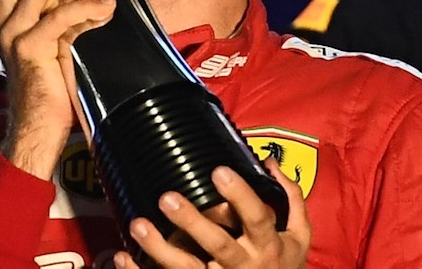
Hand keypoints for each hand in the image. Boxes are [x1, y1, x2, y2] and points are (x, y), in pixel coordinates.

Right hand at [0, 0, 115, 178]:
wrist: (40, 129)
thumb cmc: (50, 85)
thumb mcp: (49, 39)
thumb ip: (51, 11)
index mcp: (1, 19)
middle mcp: (0, 24)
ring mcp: (12, 38)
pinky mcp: (31, 52)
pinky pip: (60, 17)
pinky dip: (89, 9)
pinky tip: (107, 10)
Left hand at [113, 159, 310, 267]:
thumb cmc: (284, 266)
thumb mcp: (298, 237)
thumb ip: (289, 199)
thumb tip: (270, 163)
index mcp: (267, 245)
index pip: (256, 217)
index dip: (240, 195)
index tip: (218, 171)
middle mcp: (244, 265)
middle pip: (218, 245)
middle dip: (193, 222)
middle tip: (167, 198)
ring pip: (187, 268)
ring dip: (160, 249)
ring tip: (138, 225)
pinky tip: (123, 256)